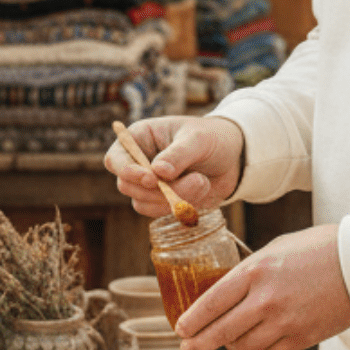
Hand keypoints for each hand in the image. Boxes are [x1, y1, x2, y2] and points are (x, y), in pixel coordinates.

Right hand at [104, 116, 244, 216]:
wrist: (233, 157)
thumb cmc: (212, 137)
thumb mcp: (198, 139)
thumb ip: (178, 154)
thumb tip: (157, 172)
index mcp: (140, 138)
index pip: (116, 159)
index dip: (127, 171)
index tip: (151, 179)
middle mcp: (139, 162)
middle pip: (128, 186)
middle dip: (160, 189)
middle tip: (196, 179)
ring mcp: (149, 184)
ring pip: (144, 203)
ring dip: (175, 198)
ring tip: (203, 182)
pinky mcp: (162, 200)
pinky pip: (160, 211)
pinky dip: (181, 206)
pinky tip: (202, 190)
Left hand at [176, 224, 349, 349]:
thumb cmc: (318, 248)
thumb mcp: (275, 249)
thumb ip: (250, 271)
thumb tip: (228, 289)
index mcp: (255, 271)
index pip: (212, 303)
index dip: (192, 320)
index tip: (180, 329)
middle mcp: (265, 300)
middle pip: (221, 331)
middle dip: (198, 344)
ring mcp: (284, 322)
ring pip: (244, 346)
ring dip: (232, 345)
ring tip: (228, 340)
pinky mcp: (302, 337)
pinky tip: (256, 343)